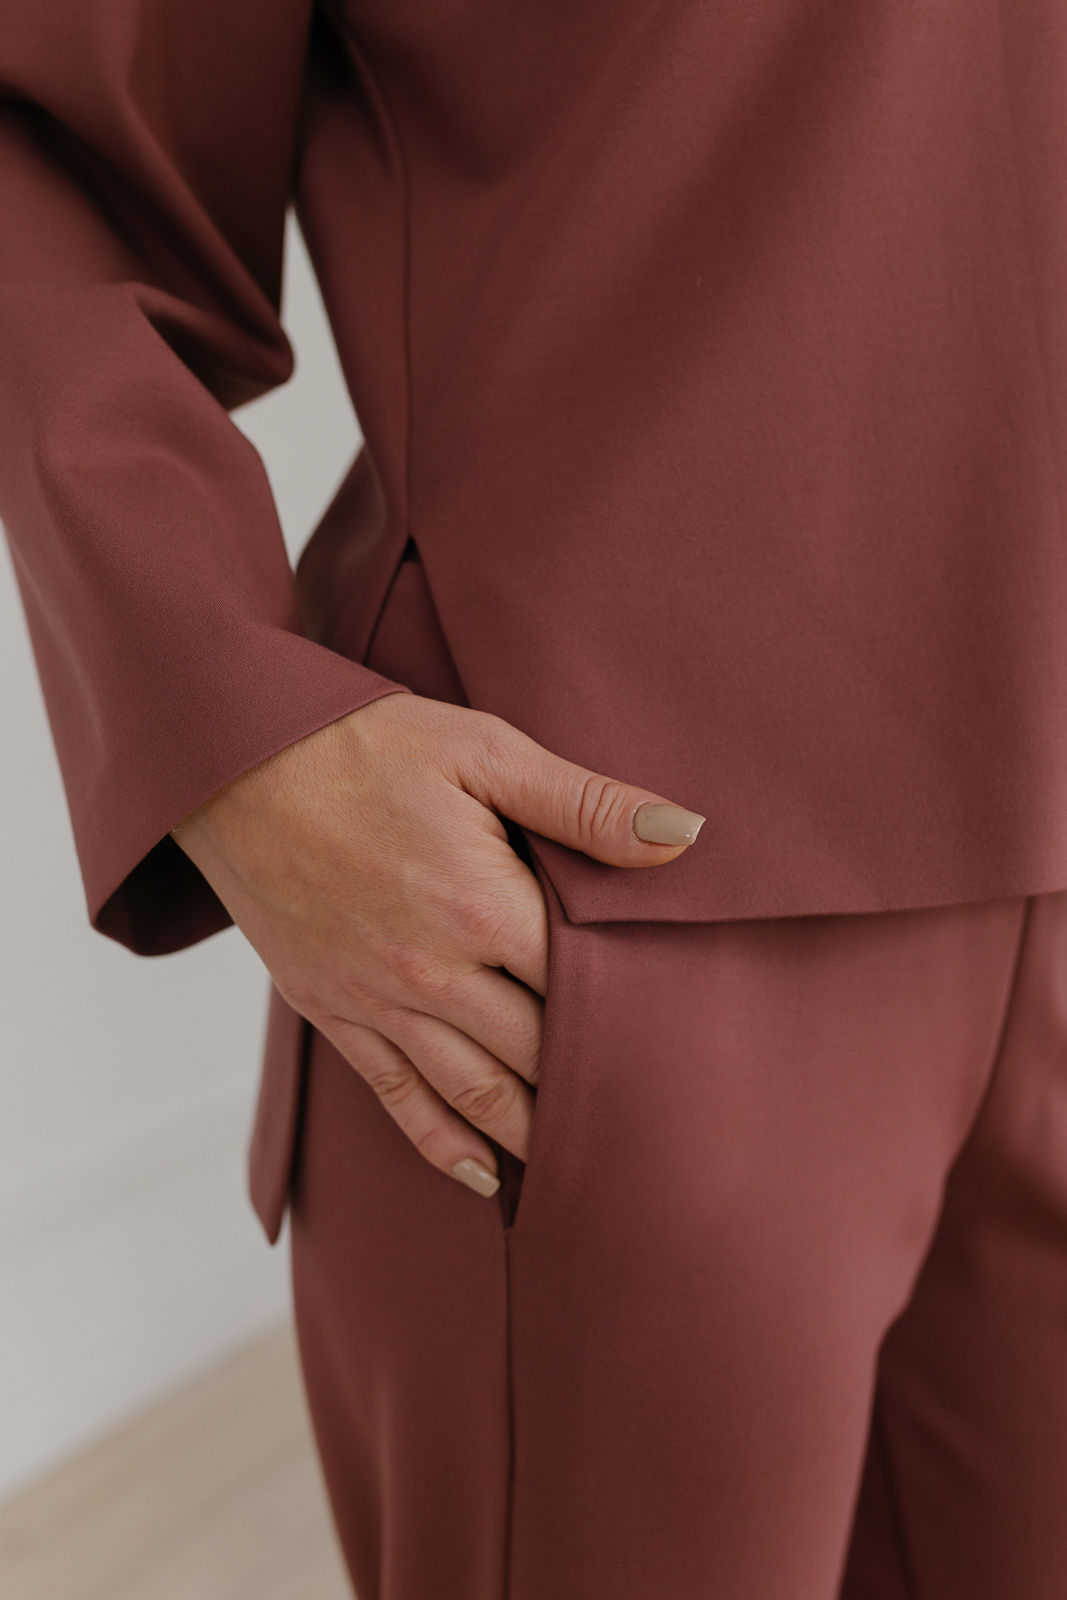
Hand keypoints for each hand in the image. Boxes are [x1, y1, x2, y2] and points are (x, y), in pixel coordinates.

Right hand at [173, 694, 703, 1195]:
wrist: (231, 760)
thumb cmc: (362, 744)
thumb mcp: (482, 749)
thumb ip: (583, 802)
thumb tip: (683, 832)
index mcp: (483, 905)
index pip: (586, 986)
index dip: (640, 1017)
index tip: (685, 1045)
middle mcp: (433, 970)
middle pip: (539, 1053)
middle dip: (598, 1090)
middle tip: (658, 1124)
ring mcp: (377, 999)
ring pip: (475, 1093)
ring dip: (533, 1135)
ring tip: (588, 1169)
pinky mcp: (331, 1011)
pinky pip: (396, 1097)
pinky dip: (443, 1144)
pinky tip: (484, 1177)